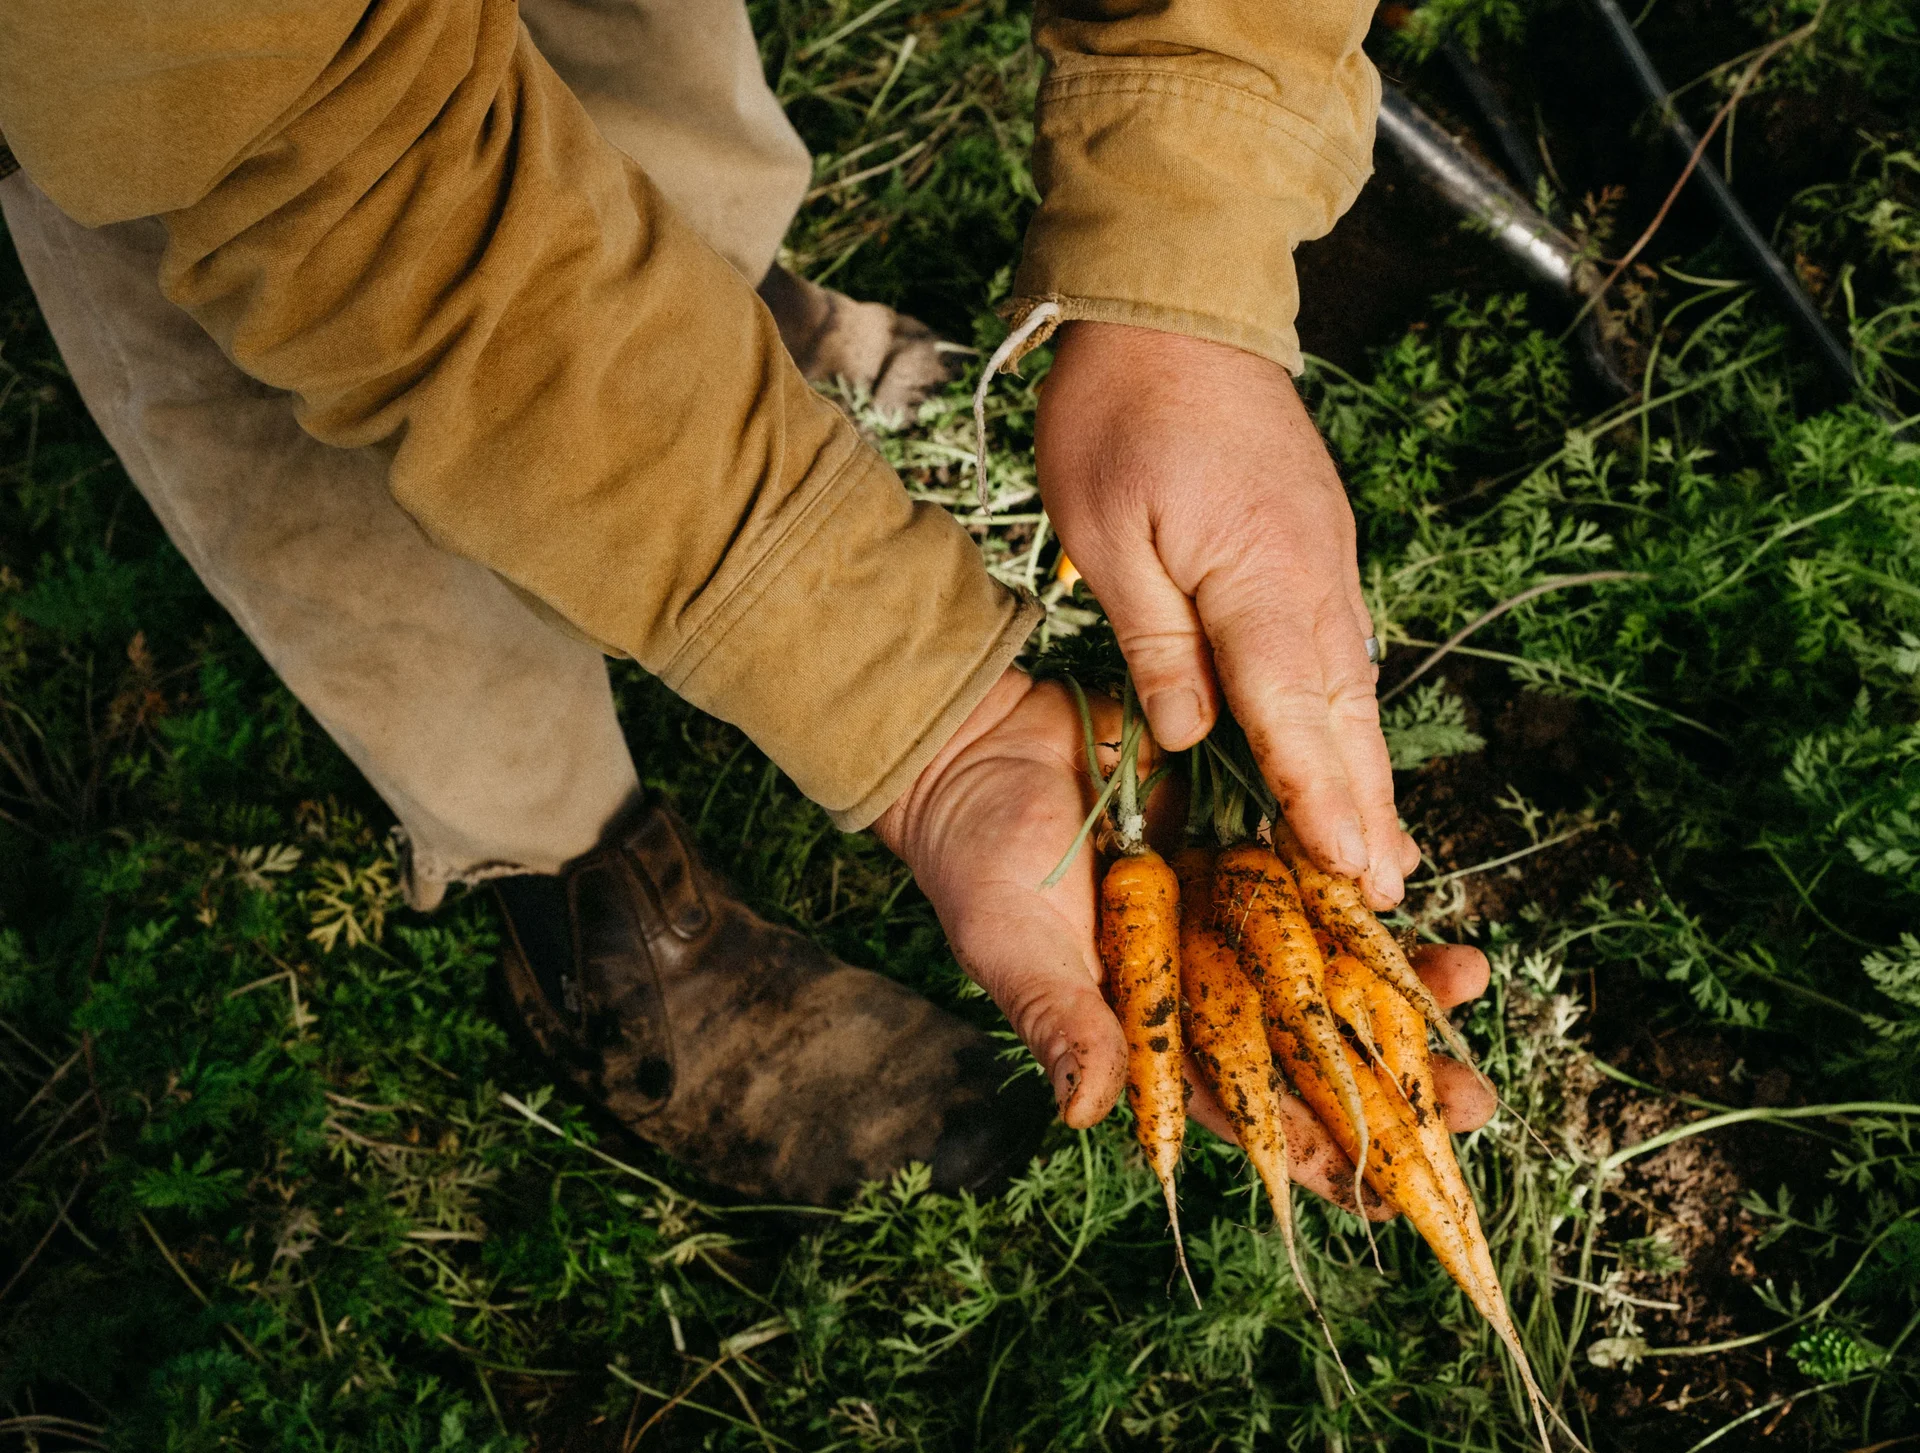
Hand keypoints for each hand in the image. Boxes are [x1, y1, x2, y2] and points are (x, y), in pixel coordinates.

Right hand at [875, 670, 1496, 1202]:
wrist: (982, 747)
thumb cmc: (978, 863)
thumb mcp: (1013, 946)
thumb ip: (1061, 1021)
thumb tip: (1087, 1111)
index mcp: (1154, 1027)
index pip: (1245, 1110)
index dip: (1314, 1155)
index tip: (1388, 1196)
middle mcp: (1205, 976)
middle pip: (1312, 1043)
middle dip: (1397, 1078)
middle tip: (1478, 1103)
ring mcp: (1228, 906)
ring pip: (1331, 957)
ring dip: (1402, 975)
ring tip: (1473, 976)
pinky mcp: (1242, 833)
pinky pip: (1316, 861)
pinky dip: (1360, 874)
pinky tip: (1411, 879)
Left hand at [1037, 321, 1419, 907]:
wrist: (1176, 299)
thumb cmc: (1119, 410)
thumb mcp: (1106, 532)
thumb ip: (1155, 640)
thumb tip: (1189, 734)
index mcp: (1263, 579)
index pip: (1297, 715)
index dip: (1324, 802)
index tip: (1357, 875)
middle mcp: (1315, 578)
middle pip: (1346, 714)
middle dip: (1369, 808)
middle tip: (1390, 895)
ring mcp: (1326, 558)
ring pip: (1352, 685)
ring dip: (1367, 769)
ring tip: (1383, 850)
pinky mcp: (1317, 543)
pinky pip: (1339, 647)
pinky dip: (1345, 711)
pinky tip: (1344, 750)